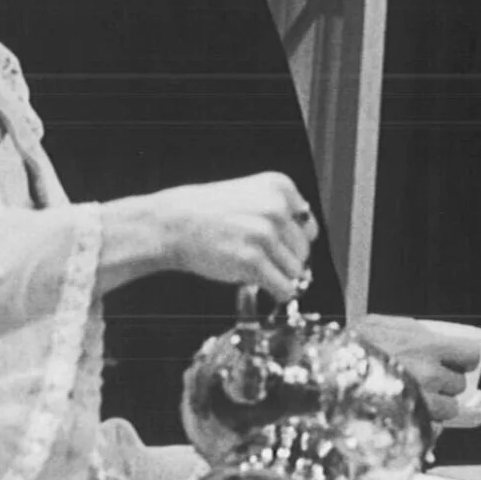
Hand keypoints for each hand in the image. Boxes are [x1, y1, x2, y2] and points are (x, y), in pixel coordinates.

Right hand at [140, 172, 313, 300]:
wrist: (172, 223)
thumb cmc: (209, 213)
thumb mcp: (250, 196)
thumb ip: (281, 213)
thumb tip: (307, 249)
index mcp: (280, 186)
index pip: (308, 226)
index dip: (290, 241)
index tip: (271, 244)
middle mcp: (276, 207)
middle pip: (304, 251)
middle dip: (284, 260)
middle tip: (257, 258)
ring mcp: (265, 234)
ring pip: (296, 271)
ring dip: (278, 276)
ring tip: (252, 267)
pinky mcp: (253, 261)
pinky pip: (284, 288)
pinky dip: (277, 292)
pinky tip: (261, 285)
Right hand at [354, 314, 472, 424]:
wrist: (320, 377)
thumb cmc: (347, 349)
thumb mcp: (378, 324)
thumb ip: (411, 330)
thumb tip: (434, 336)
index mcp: (426, 347)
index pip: (469, 356)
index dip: (462, 359)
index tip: (454, 361)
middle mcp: (429, 376)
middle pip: (458, 385)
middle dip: (445, 384)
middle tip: (422, 380)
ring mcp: (421, 404)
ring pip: (448, 411)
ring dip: (435, 406)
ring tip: (410, 399)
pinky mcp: (411, 428)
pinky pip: (431, 430)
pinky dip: (422, 425)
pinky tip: (403, 415)